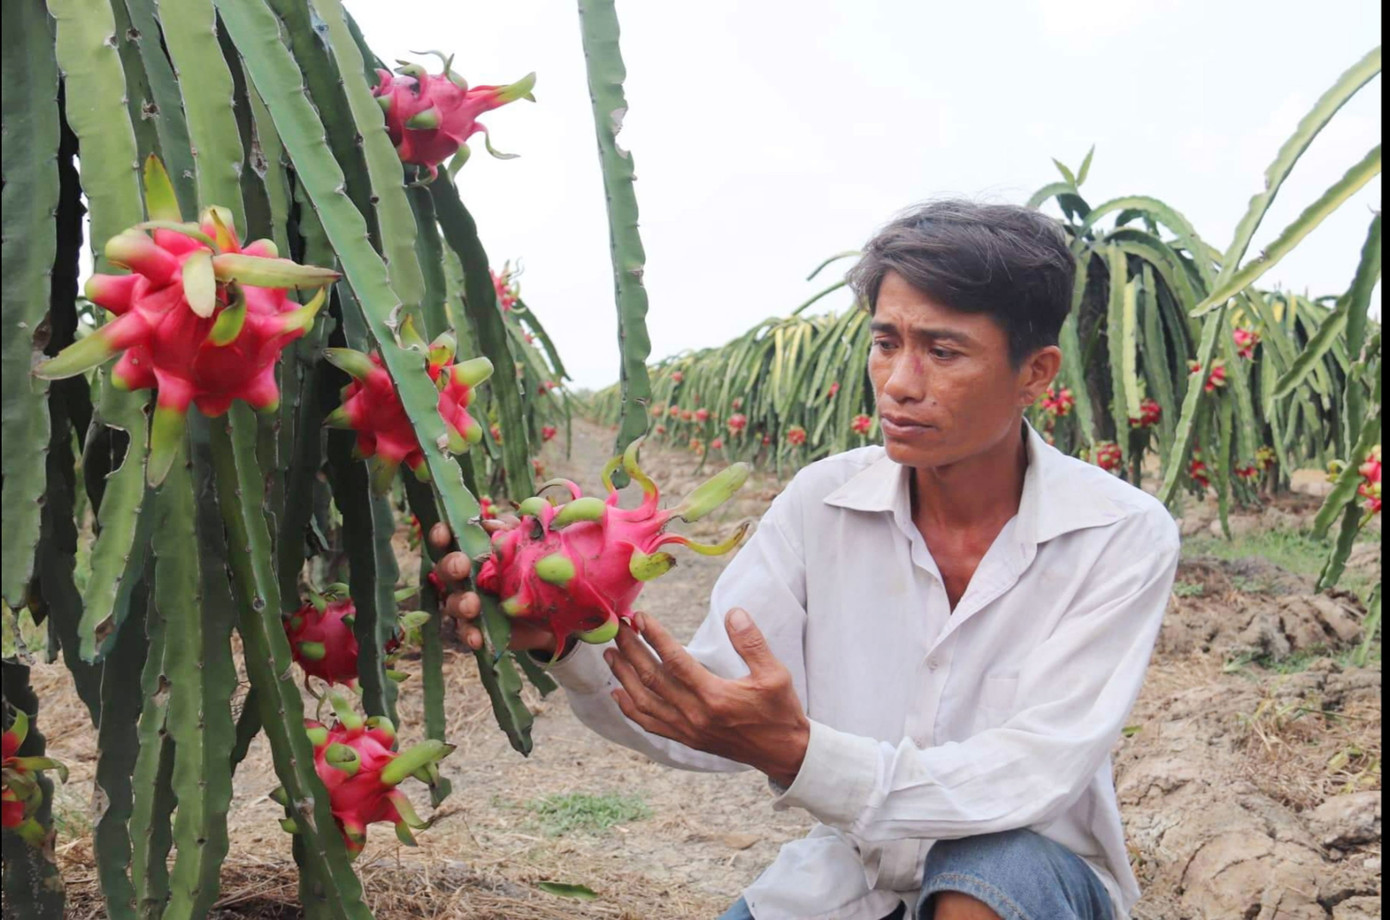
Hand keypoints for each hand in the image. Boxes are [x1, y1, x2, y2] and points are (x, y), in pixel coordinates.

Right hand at [427, 520, 558, 654]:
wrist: (554, 610)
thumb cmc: (532, 569)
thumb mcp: (527, 544)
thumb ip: (510, 530)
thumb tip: (490, 524)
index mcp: (472, 551)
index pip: (449, 541)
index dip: (440, 535)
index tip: (444, 532)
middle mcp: (464, 578)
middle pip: (444, 570)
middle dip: (449, 566)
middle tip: (461, 567)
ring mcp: (468, 605)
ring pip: (451, 603)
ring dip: (459, 603)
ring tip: (472, 605)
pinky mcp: (477, 629)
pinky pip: (467, 633)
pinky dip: (470, 635)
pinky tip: (477, 637)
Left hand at [605, 608, 809, 786]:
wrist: (782, 752)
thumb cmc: (779, 711)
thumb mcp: (775, 673)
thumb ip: (751, 643)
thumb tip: (734, 612)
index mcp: (714, 696)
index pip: (675, 660)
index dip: (654, 636)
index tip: (640, 617)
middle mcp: (694, 715)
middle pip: (651, 678)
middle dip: (631, 650)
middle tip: (618, 628)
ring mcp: (687, 729)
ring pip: (644, 701)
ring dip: (624, 676)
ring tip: (611, 653)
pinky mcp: (686, 738)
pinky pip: (650, 723)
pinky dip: (630, 708)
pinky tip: (617, 693)